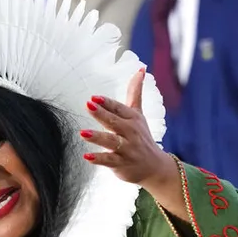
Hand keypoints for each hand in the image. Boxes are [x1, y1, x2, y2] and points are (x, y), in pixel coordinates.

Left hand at [82, 68, 186, 218]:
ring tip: (82, 133)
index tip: (94, 97)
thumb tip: (141, 69)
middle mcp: (131, 132)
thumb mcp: (138, 114)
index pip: (119, 108)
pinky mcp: (122, 163)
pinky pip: (109, 160)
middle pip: (114, 121)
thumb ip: (135, 92)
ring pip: (111, 141)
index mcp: (133, 118)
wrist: (155, 167)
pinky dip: (99, 158)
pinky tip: (87, 156)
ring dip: (97, 137)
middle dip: (102, 113)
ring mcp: (127, 148)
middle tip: (88, 105)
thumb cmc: (142, 137)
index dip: (107, 103)